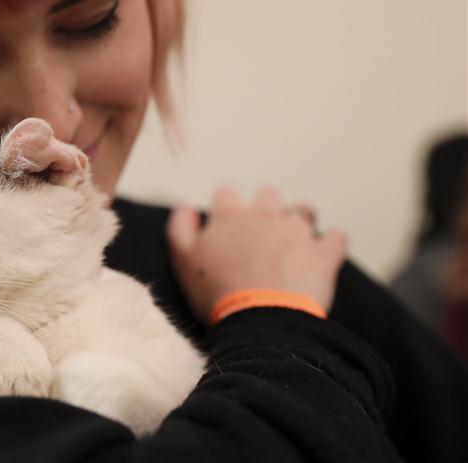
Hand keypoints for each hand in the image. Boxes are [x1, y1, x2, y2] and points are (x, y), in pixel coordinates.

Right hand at [166, 186, 347, 323]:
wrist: (260, 321)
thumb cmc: (218, 293)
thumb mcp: (183, 260)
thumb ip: (180, 229)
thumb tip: (186, 209)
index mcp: (230, 216)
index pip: (226, 194)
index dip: (226, 207)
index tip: (226, 224)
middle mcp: (264, 215)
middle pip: (267, 195)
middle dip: (265, 208)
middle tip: (261, 234)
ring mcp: (297, 231)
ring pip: (303, 210)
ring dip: (298, 222)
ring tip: (293, 243)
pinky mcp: (323, 253)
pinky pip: (336, 238)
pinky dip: (331, 243)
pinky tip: (324, 253)